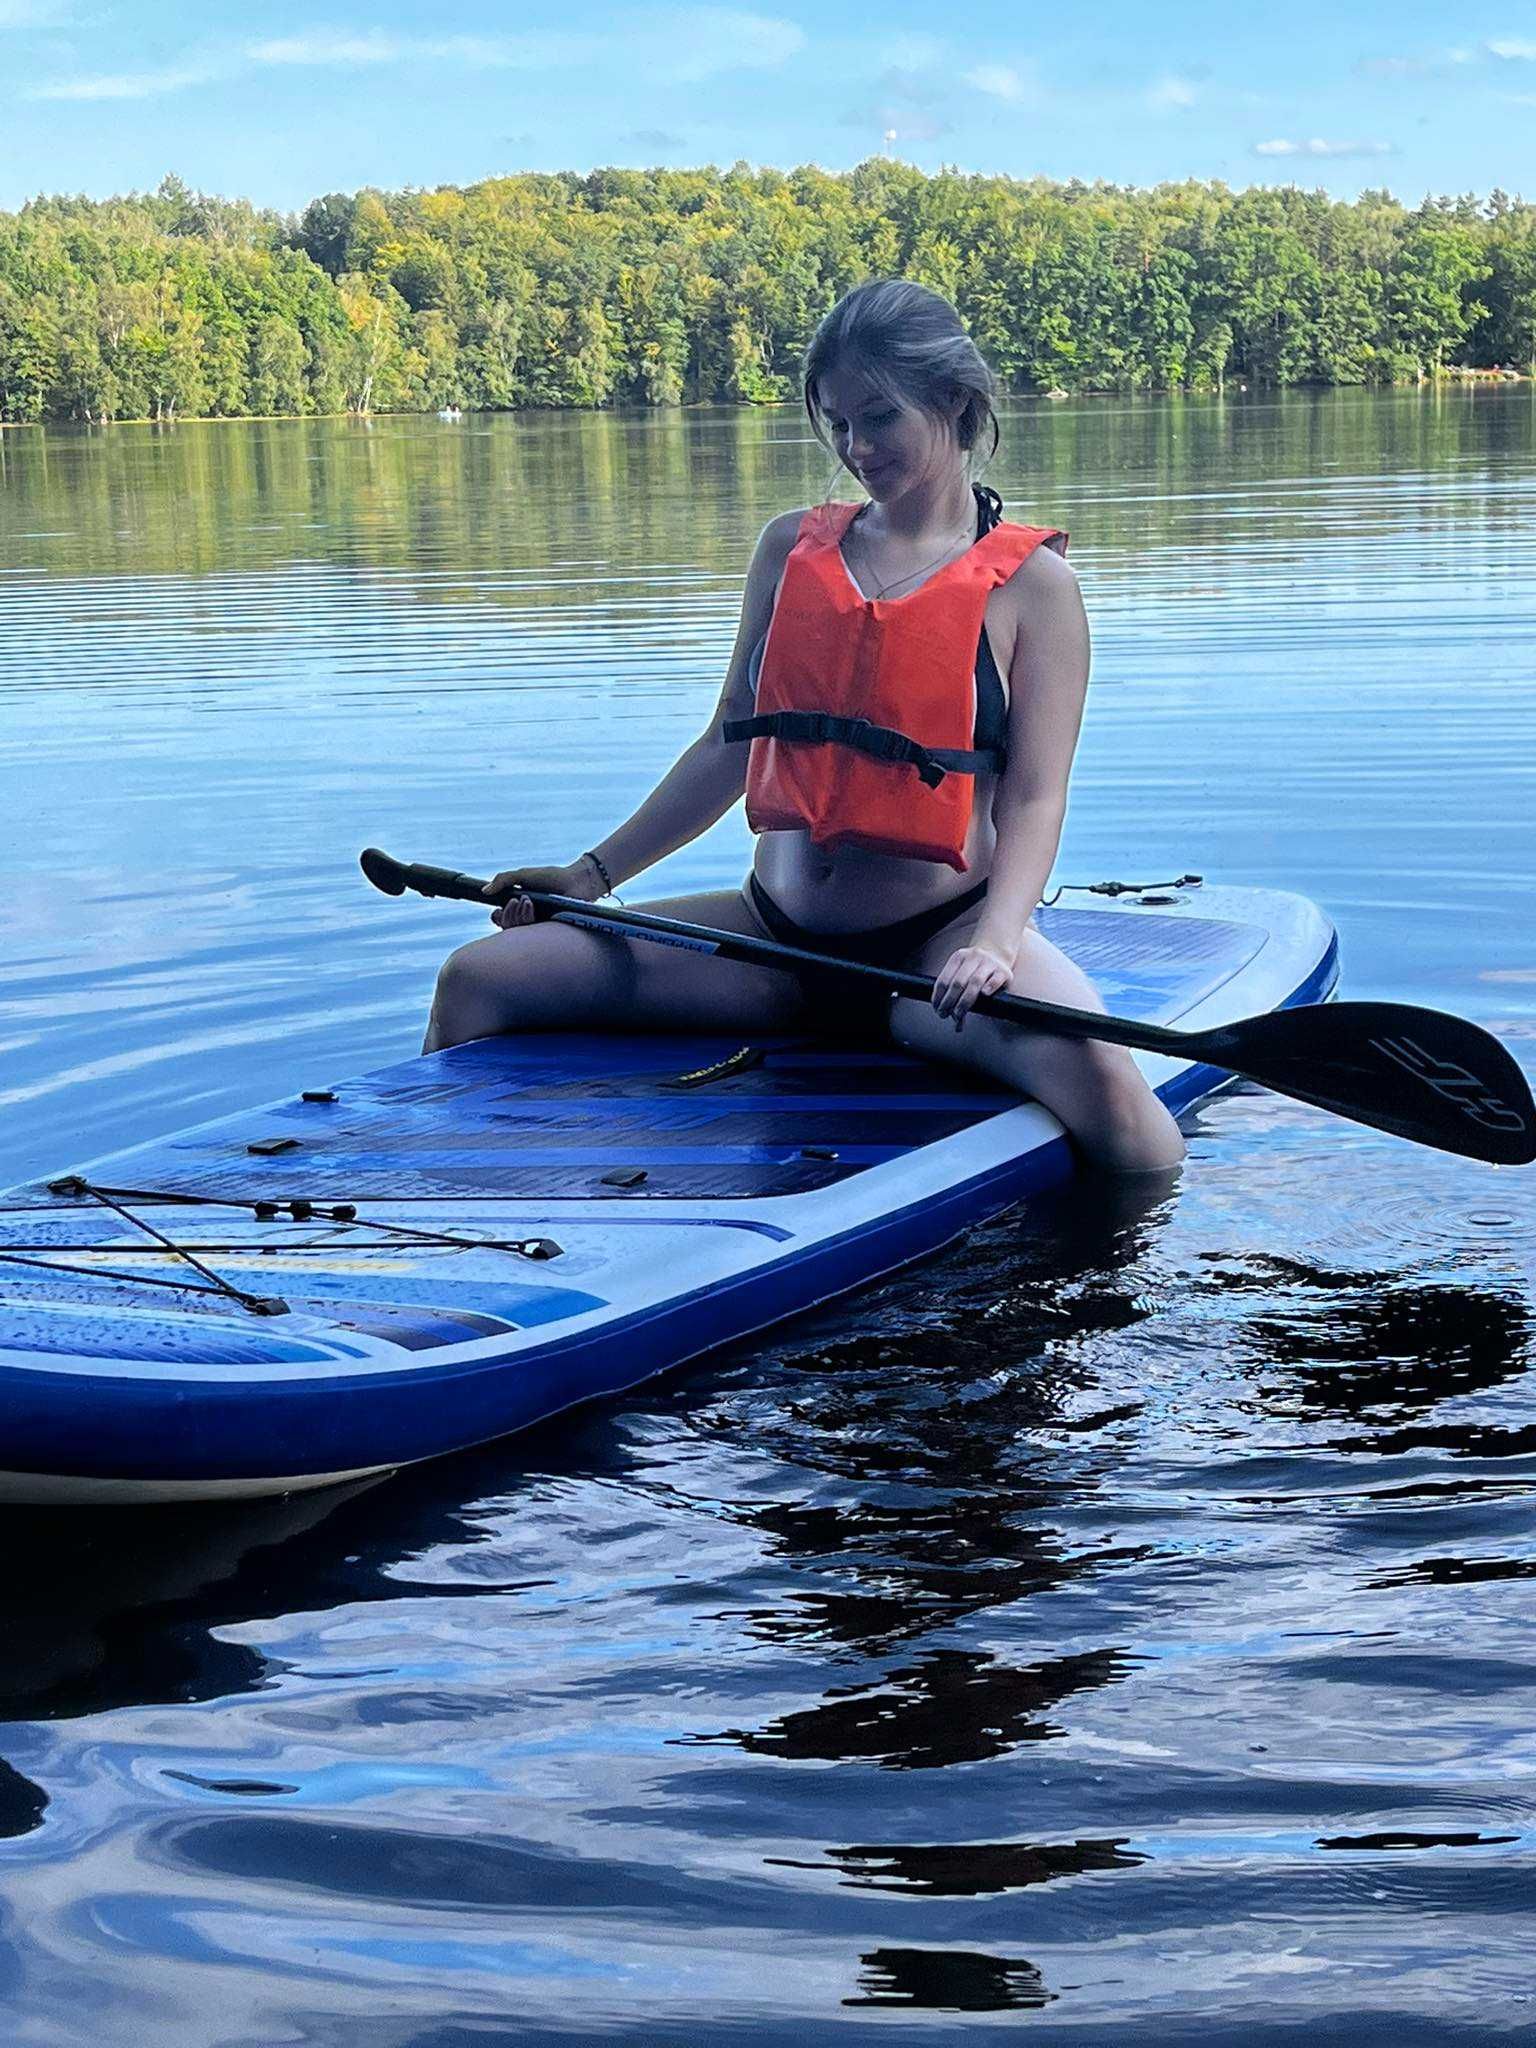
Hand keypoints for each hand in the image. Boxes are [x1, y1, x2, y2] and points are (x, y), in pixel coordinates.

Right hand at [483, 857, 605, 929]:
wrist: (575, 881)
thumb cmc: (551, 877)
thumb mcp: (523, 875)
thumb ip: (503, 879)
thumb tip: (485, 891)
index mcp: (519, 907)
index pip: (501, 920)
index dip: (497, 917)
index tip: (498, 910)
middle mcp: (527, 919)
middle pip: (507, 928)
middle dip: (508, 915)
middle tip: (515, 901)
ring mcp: (538, 927)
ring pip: (518, 932)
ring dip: (518, 915)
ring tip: (528, 901)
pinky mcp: (549, 932)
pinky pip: (532, 935)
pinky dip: (527, 918)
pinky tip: (532, 907)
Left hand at [931, 943, 1015, 1028]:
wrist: (998, 955)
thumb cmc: (976, 969)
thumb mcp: (962, 972)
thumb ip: (953, 989)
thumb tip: (947, 1014)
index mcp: (959, 957)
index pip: (944, 979)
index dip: (938, 997)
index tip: (937, 1009)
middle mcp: (973, 957)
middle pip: (957, 983)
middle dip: (949, 1002)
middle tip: (945, 1014)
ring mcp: (989, 963)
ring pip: (974, 982)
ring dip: (964, 1002)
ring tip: (958, 1014)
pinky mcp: (1004, 971)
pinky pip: (995, 981)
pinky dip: (988, 988)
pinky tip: (984, 996)